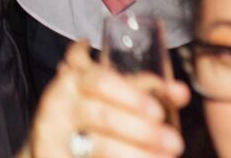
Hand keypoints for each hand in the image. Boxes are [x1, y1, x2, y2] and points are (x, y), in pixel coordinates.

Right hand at [27, 42, 185, 157]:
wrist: (49, 146)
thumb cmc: (86, 115)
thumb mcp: (106, 95)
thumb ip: (140, 90)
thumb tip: (181, 92)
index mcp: (73, 81)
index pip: (101, 80)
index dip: (132, 95)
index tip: (160, 112)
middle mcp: (59, 106)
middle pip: (101, 115)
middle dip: (142, 131)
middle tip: (175, 143)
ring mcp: (54, 136)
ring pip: (98, 146)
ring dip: (136, 154)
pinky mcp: (52, 156)